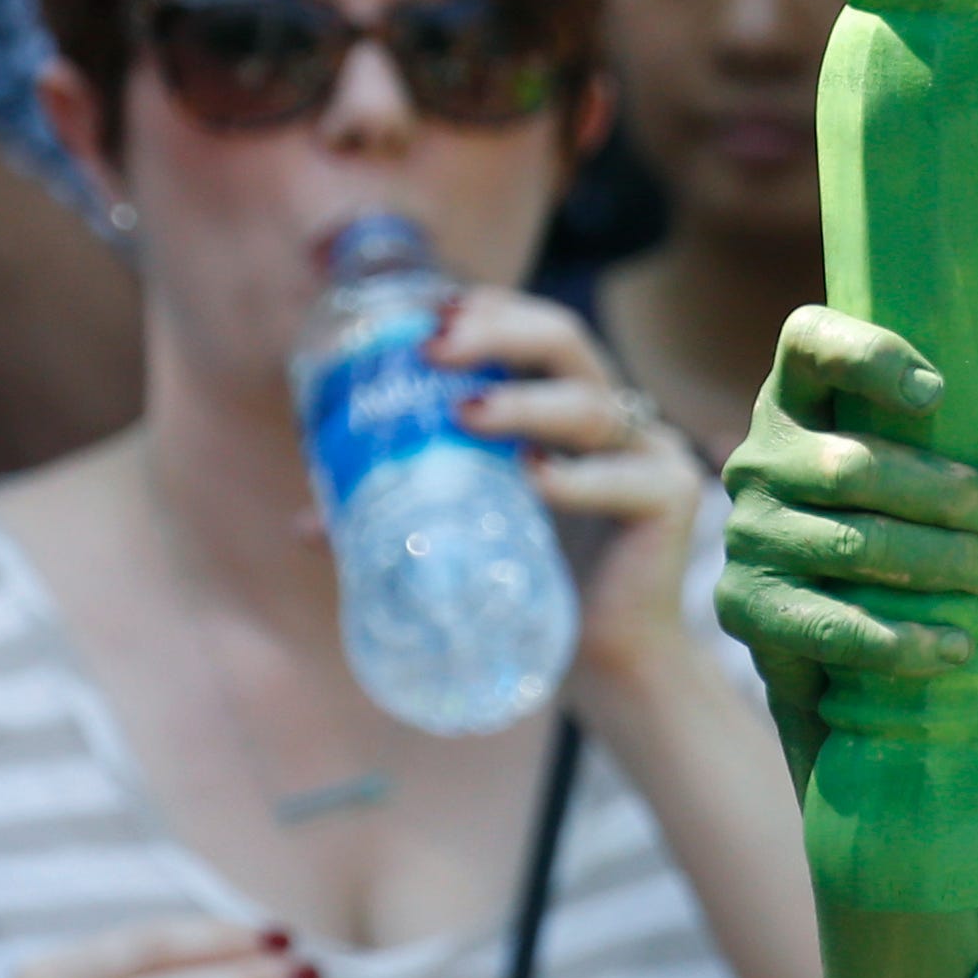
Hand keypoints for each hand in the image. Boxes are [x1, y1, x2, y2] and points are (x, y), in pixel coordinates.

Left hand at [433, 287, 705, 715]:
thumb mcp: (465, 537)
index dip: (482, 309)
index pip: (527, 330)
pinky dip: (577, 479)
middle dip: (499, 330)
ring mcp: (648, 452)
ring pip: (590, 404)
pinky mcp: (673, 499)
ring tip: (467, 413)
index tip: (422, 311)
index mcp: (562, 410)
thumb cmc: (536, 590)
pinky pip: (626, 478)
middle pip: (564, 339)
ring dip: (524, 402)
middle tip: (436, 347)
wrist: (606, 668)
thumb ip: (400, 519)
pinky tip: (535, 482)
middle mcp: (610, 418)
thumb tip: (305, 526)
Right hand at [715, 307, 977, 791]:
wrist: (827, 619)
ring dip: (944, 562)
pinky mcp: (748, 607)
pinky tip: (957, 645)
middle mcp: (759, 458)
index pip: (811, 342)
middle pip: (854, 465)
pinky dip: (903, 640)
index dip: (868, 356)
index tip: (938, 393)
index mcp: (799, 399)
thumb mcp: (953, 475)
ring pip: (853, 543)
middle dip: (948, 496)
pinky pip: (831, 624)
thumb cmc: (901, 520)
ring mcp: (748, 533)